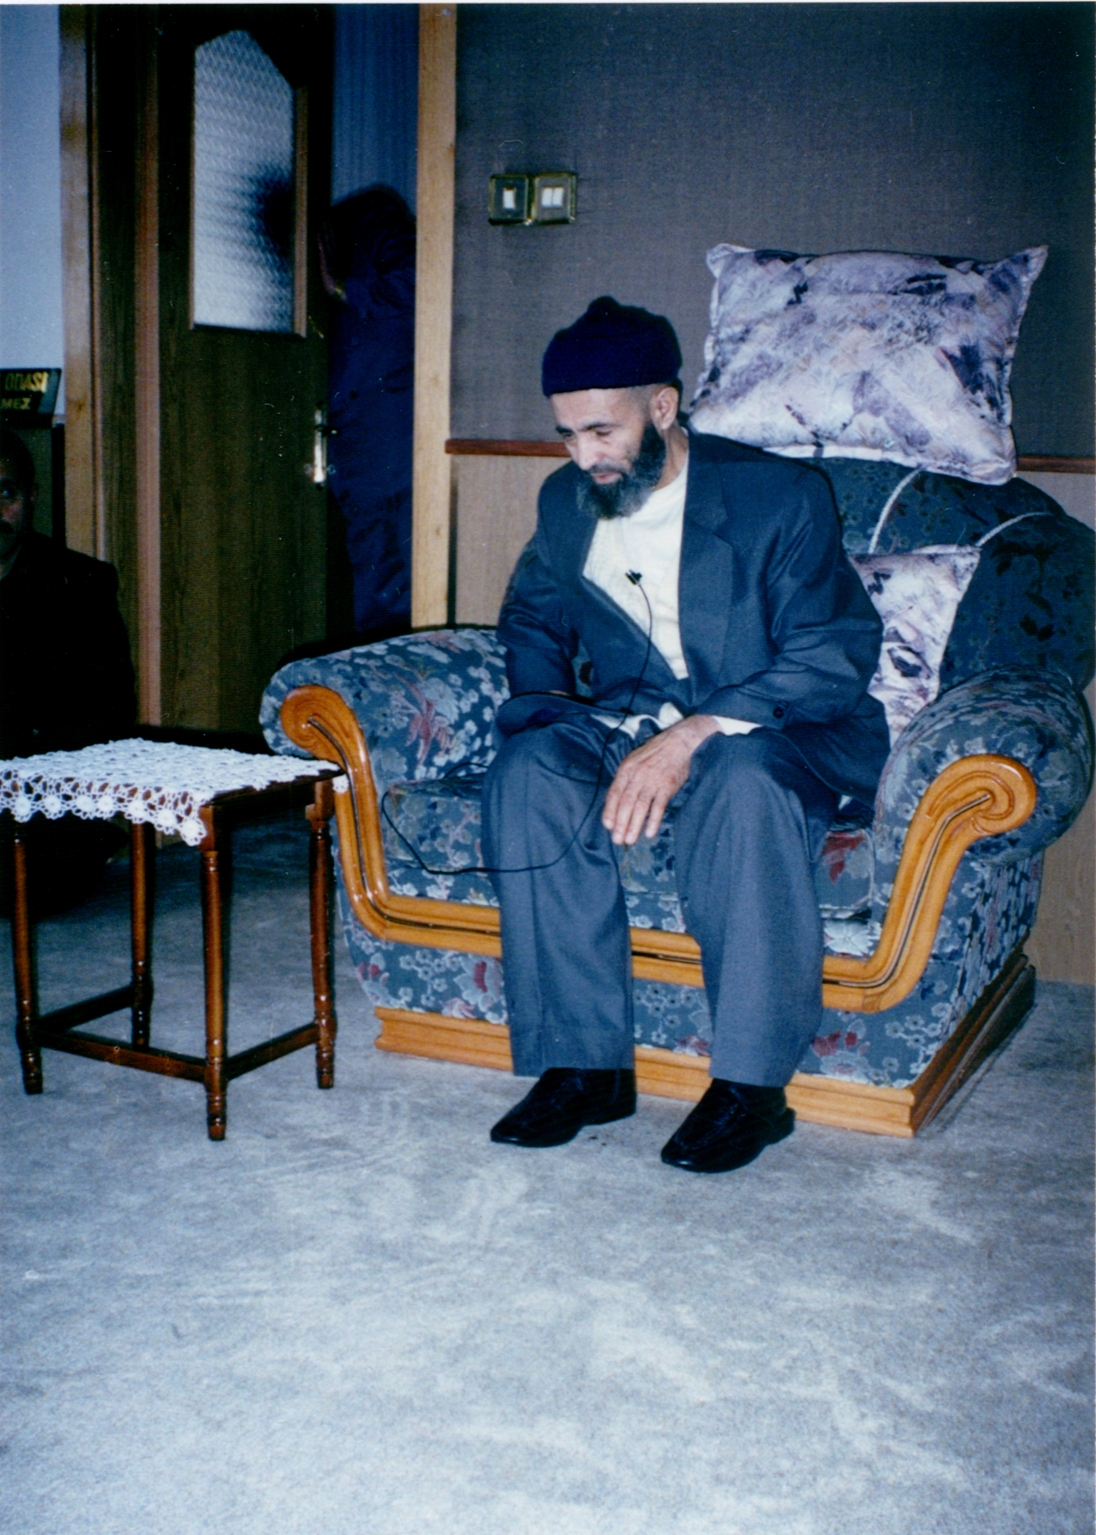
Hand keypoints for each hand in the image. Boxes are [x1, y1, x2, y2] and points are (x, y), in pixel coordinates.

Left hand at [602, 716, 721, 845]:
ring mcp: (652, 781)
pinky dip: (653, 820)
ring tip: (629, 840)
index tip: (608, 826)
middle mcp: (637, 776)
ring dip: (634, 826)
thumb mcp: (635, 761)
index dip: (609, 811)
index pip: (613, 794)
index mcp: (626, 769)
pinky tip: (649, 833)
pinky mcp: (667, 786)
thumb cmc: (655, 753)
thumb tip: (617, 800)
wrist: (679, 742)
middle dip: (620, 824)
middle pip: (625, 803)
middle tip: (617, 840)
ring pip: (640, 807)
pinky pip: (658, 806)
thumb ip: (626, 779)